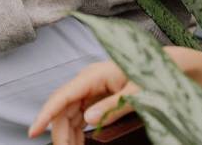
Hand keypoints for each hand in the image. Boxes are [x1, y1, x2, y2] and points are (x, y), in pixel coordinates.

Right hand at [29, 47, 201, 144]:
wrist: (168, 65)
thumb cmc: (154, 75)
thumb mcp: (137, 93)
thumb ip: (112, 107)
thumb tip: (86, 119)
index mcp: (93, 76)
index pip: (62, 96)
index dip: (45, 114)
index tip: (33, 131)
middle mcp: (87, 81)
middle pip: (63, 109)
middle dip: (60, 132)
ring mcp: (90, 89)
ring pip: (69, 113)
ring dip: (68, 134)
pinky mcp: (96, 95)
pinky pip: (79, 114)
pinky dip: (77, 130)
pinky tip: (78, 142)